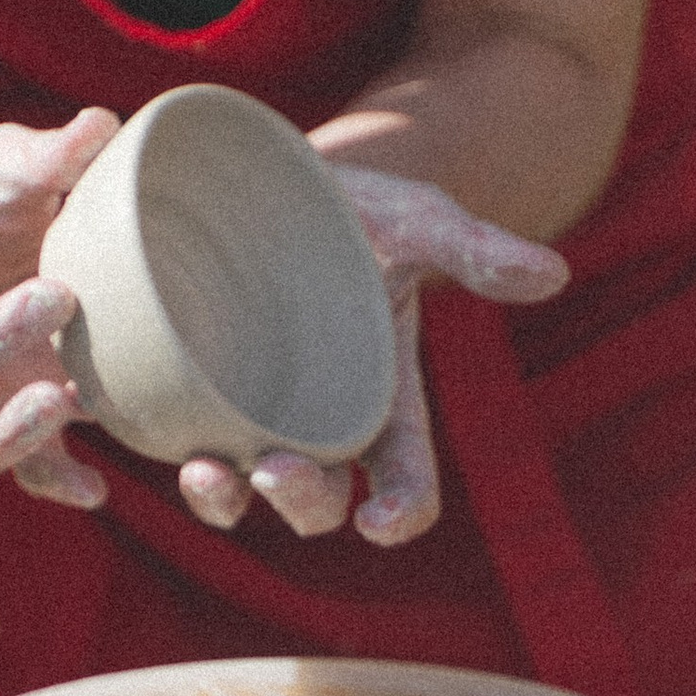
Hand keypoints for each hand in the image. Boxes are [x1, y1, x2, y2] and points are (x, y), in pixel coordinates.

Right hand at [0, 110, 118, 508]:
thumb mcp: (6, 165)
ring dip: (11, 431)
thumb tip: (100, 128)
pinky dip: (58, 483)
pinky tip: (99, 485)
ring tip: (63, 397)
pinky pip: (23, 473)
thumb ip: (43, 156)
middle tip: (57, 294)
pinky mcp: (14, 421)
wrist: (11, 238)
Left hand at [174, 166, 566, 548]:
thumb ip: (477, 250)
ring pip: (239, 494)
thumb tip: (553, 274)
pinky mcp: (183, 388)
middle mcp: (315, 425)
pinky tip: (142, 430)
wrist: (273, 176)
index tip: (381, 519)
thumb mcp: (421, 221)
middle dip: (301, 503)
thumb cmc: (361, 208)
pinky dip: (158, 448)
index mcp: (383, 404)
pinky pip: (170, 440)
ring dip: (222, 500)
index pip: (405, 483)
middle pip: (318, 502)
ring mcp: (246, 413)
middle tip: (276, 472)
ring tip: (204, 470)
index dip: (399, 513)